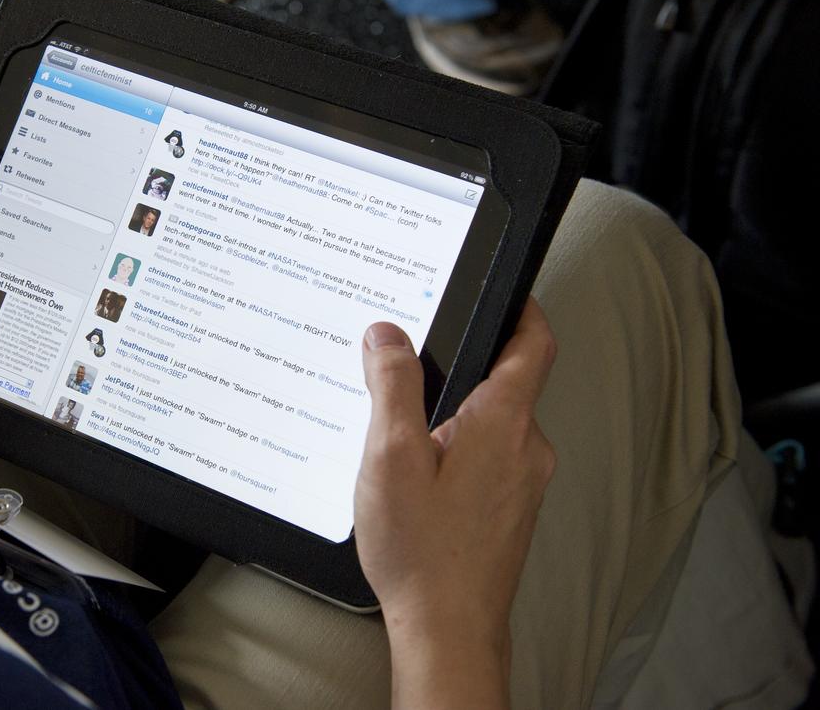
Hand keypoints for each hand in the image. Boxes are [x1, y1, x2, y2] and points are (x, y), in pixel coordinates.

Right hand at [355, 298, 555, 708]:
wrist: (450, 630)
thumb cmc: (424, 551)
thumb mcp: (390, 456)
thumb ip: (393, 386)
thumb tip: (388, 336)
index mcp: (503, 422)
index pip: (534, 343)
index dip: (521, 309)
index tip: (505, 291)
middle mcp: (526, 449)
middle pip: (510, 381)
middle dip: (468, 366)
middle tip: (421, 359)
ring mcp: (524, 483)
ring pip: (497, 424)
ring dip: (459, 414)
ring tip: (407, 429)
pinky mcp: (512, 511)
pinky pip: (493, 458)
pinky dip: (461, 449)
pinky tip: (421, 477)